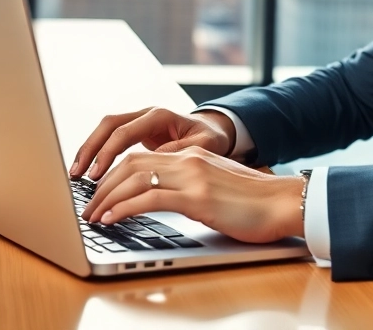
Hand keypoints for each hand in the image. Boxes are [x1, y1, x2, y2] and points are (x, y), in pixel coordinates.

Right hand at [70, 107, 235, 179]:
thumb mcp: (202, 147)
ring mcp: (139, 121)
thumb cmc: (211, 139)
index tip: (98, 174)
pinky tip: (88, 172)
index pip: (126, 131)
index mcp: (161, 116)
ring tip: (76, 174)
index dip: (109, 152)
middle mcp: (146, 114)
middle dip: (90, 148)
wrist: (215, 132)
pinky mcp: (136, 132)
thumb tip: (154, 162)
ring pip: (105, 130)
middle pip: (109, 125)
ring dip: (89, 150)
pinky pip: (110, 139)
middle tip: (78, 174)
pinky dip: (98, 153)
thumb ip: (178, 152)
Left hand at [80, 146, 304, 243]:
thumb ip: (191, 186)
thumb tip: (164, 199)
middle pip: (130, 162)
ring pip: (134, 177)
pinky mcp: (198, 197)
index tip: (98, 192)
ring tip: (93, 215)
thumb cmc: (256, 203)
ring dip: (106, 197)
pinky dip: (123, 208)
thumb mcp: (217, 186)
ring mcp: (192, 176)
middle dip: (102, 185)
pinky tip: (112, 218)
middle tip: (87, 206)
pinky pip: (149, 197)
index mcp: (192, 155)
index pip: (140, 156)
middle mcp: (189, 159)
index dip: (113, 173)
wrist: (285, 203)